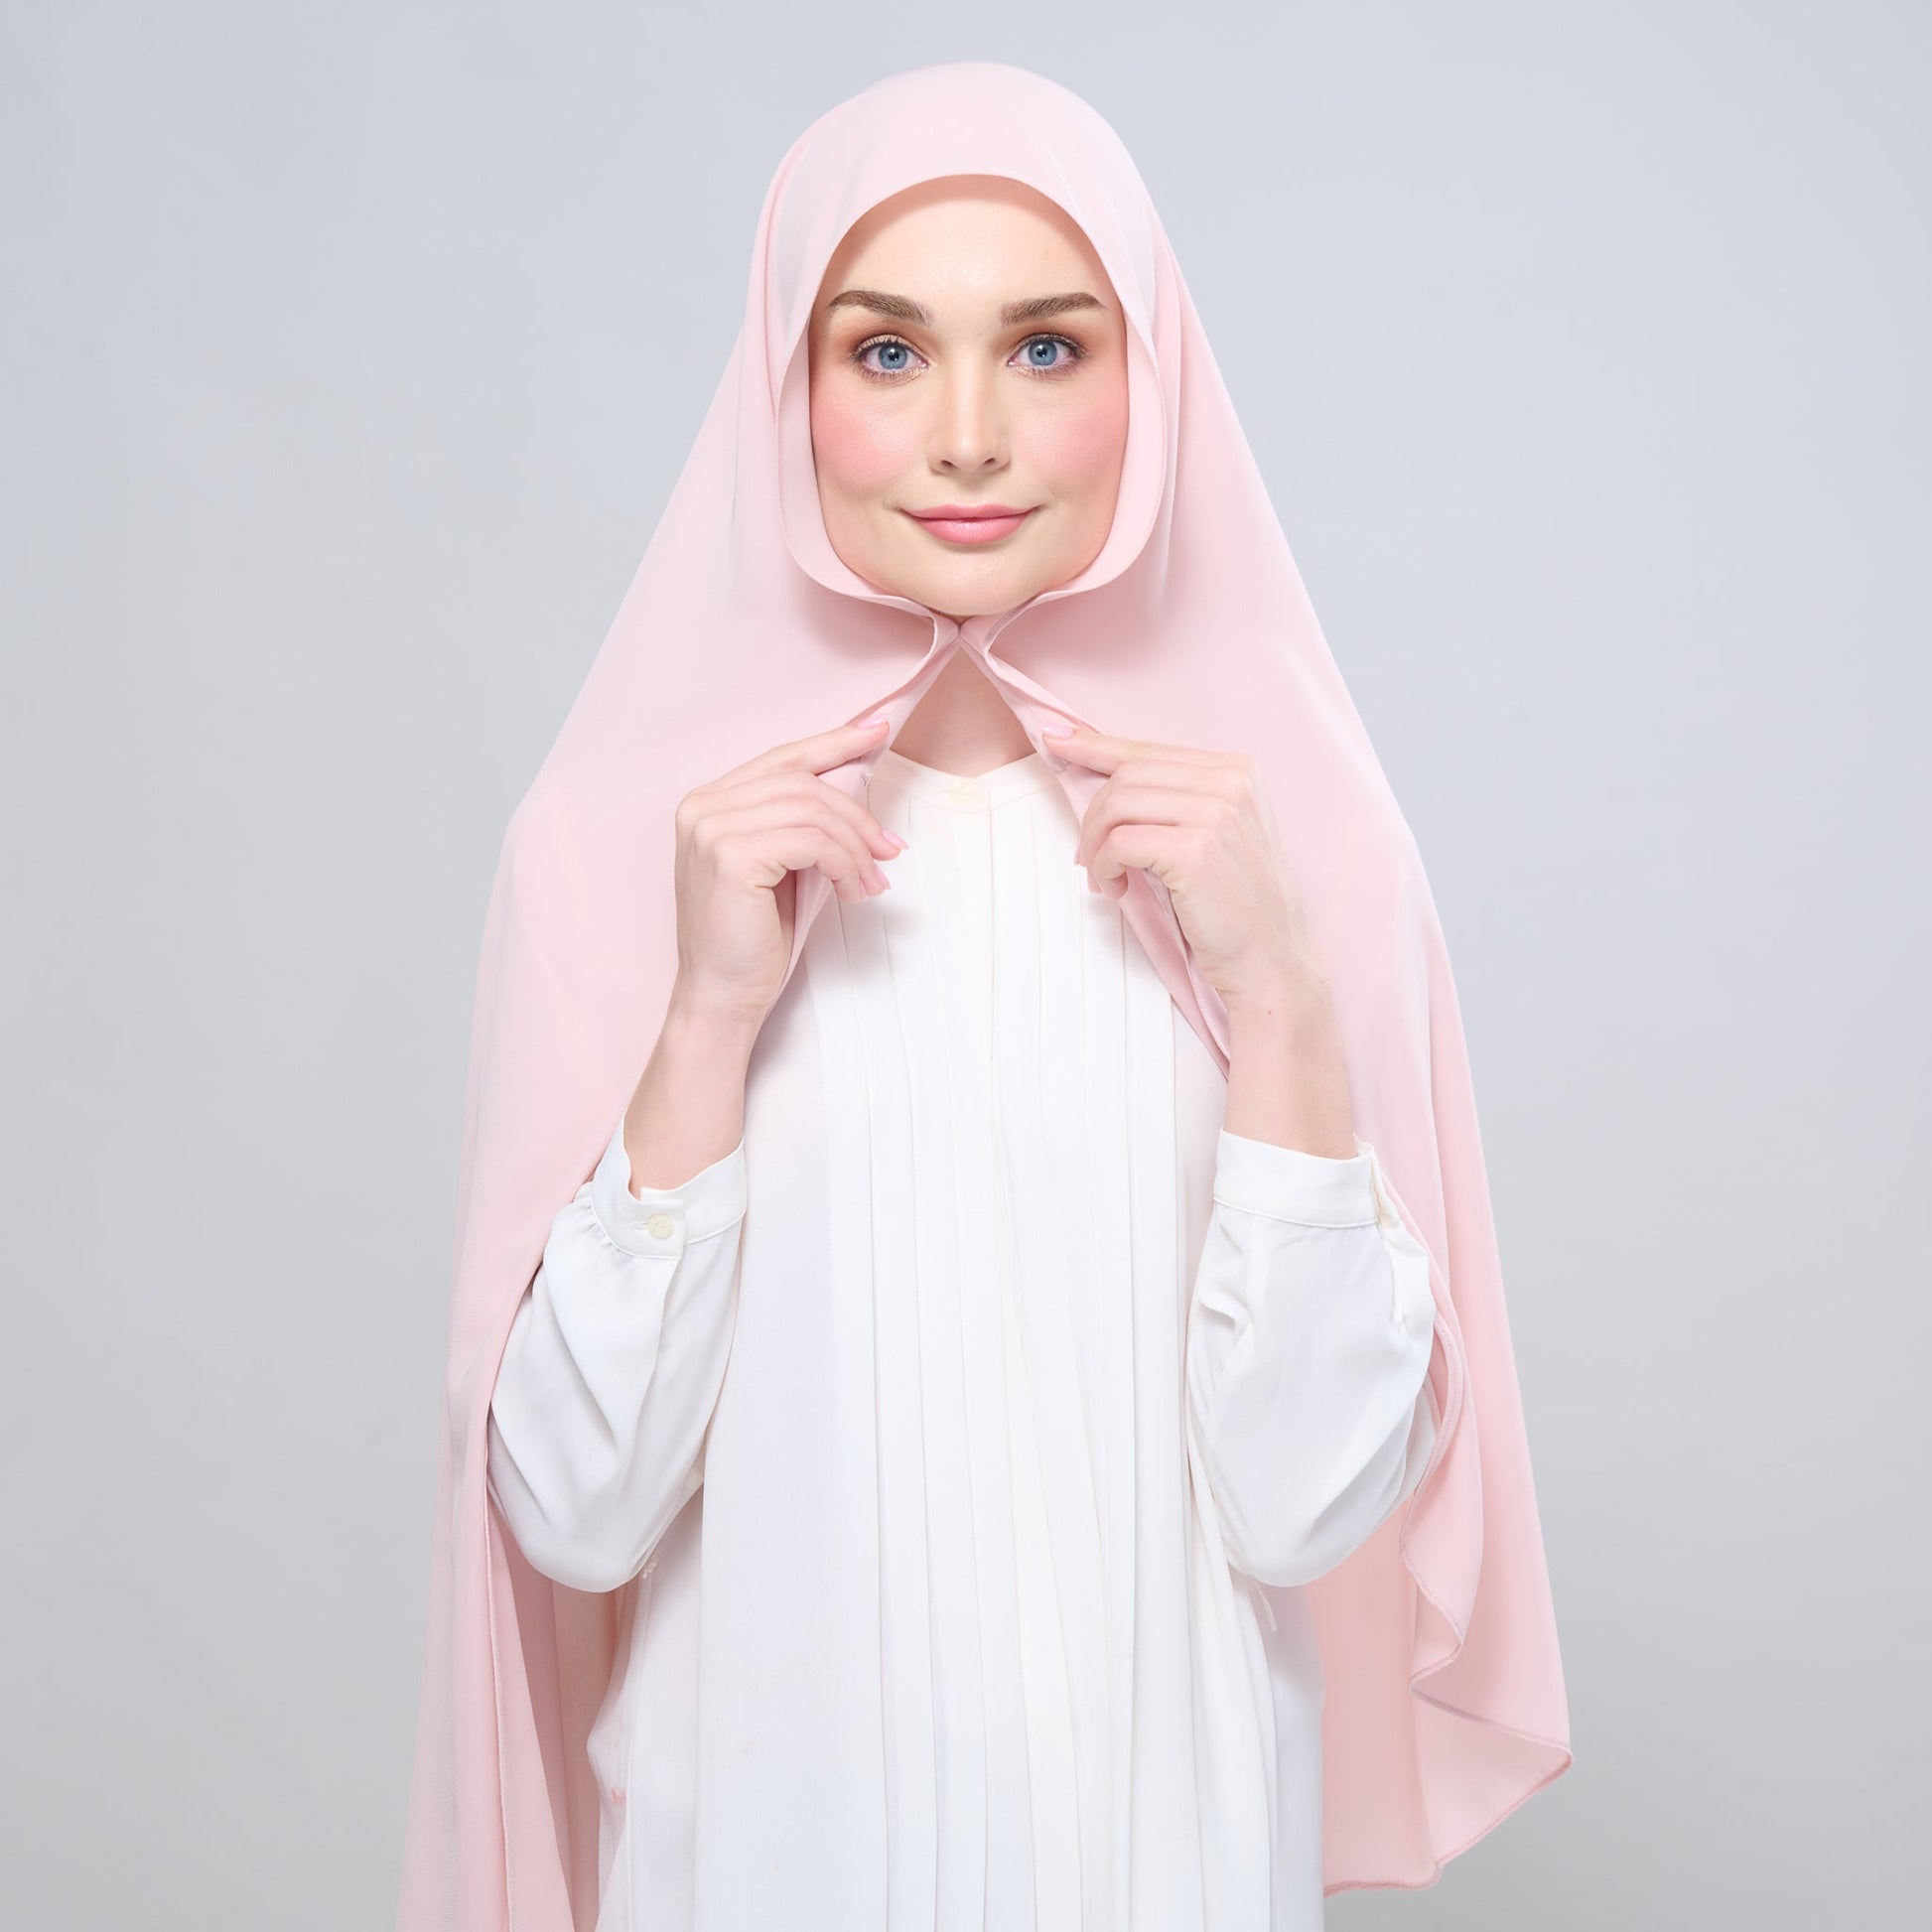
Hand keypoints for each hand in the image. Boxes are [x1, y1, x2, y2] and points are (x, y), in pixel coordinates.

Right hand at [669, 716, 901, 1030]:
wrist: (719, 996)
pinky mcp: (731, 855)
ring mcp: (712, 828)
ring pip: (813, 811)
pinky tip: (854, 892)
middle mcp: (702, 806)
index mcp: (708, 802)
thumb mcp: (778, 866)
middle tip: (891, 850)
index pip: (782, 758)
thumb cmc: (751, 938)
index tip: (878, 730)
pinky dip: (845, 865)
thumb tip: (858, 788)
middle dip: (857, 815)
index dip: (833, 741)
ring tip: (873, 881)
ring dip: (857, 847)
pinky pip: (813, 842)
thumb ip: (799, 823)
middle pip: (804, 783)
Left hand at [1047, 724, 1318, 1018]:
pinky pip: (1120, 843)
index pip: (1149, 750)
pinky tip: (1116, 888)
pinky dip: (1104, 866)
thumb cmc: (1236, 904)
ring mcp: (1215, 814)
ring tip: (1103, 874)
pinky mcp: (1195, 852)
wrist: (1270, 959)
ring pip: (1117, 804)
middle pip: (1127, 775)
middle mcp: (1229, 782)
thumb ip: (1178, 800)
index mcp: (1235, 770)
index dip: (1095, 746)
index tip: (1055, 739)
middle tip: (1087, 855)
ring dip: (1095, 843)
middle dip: (1093, 815)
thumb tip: (1105, 774)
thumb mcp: (1218, 834)